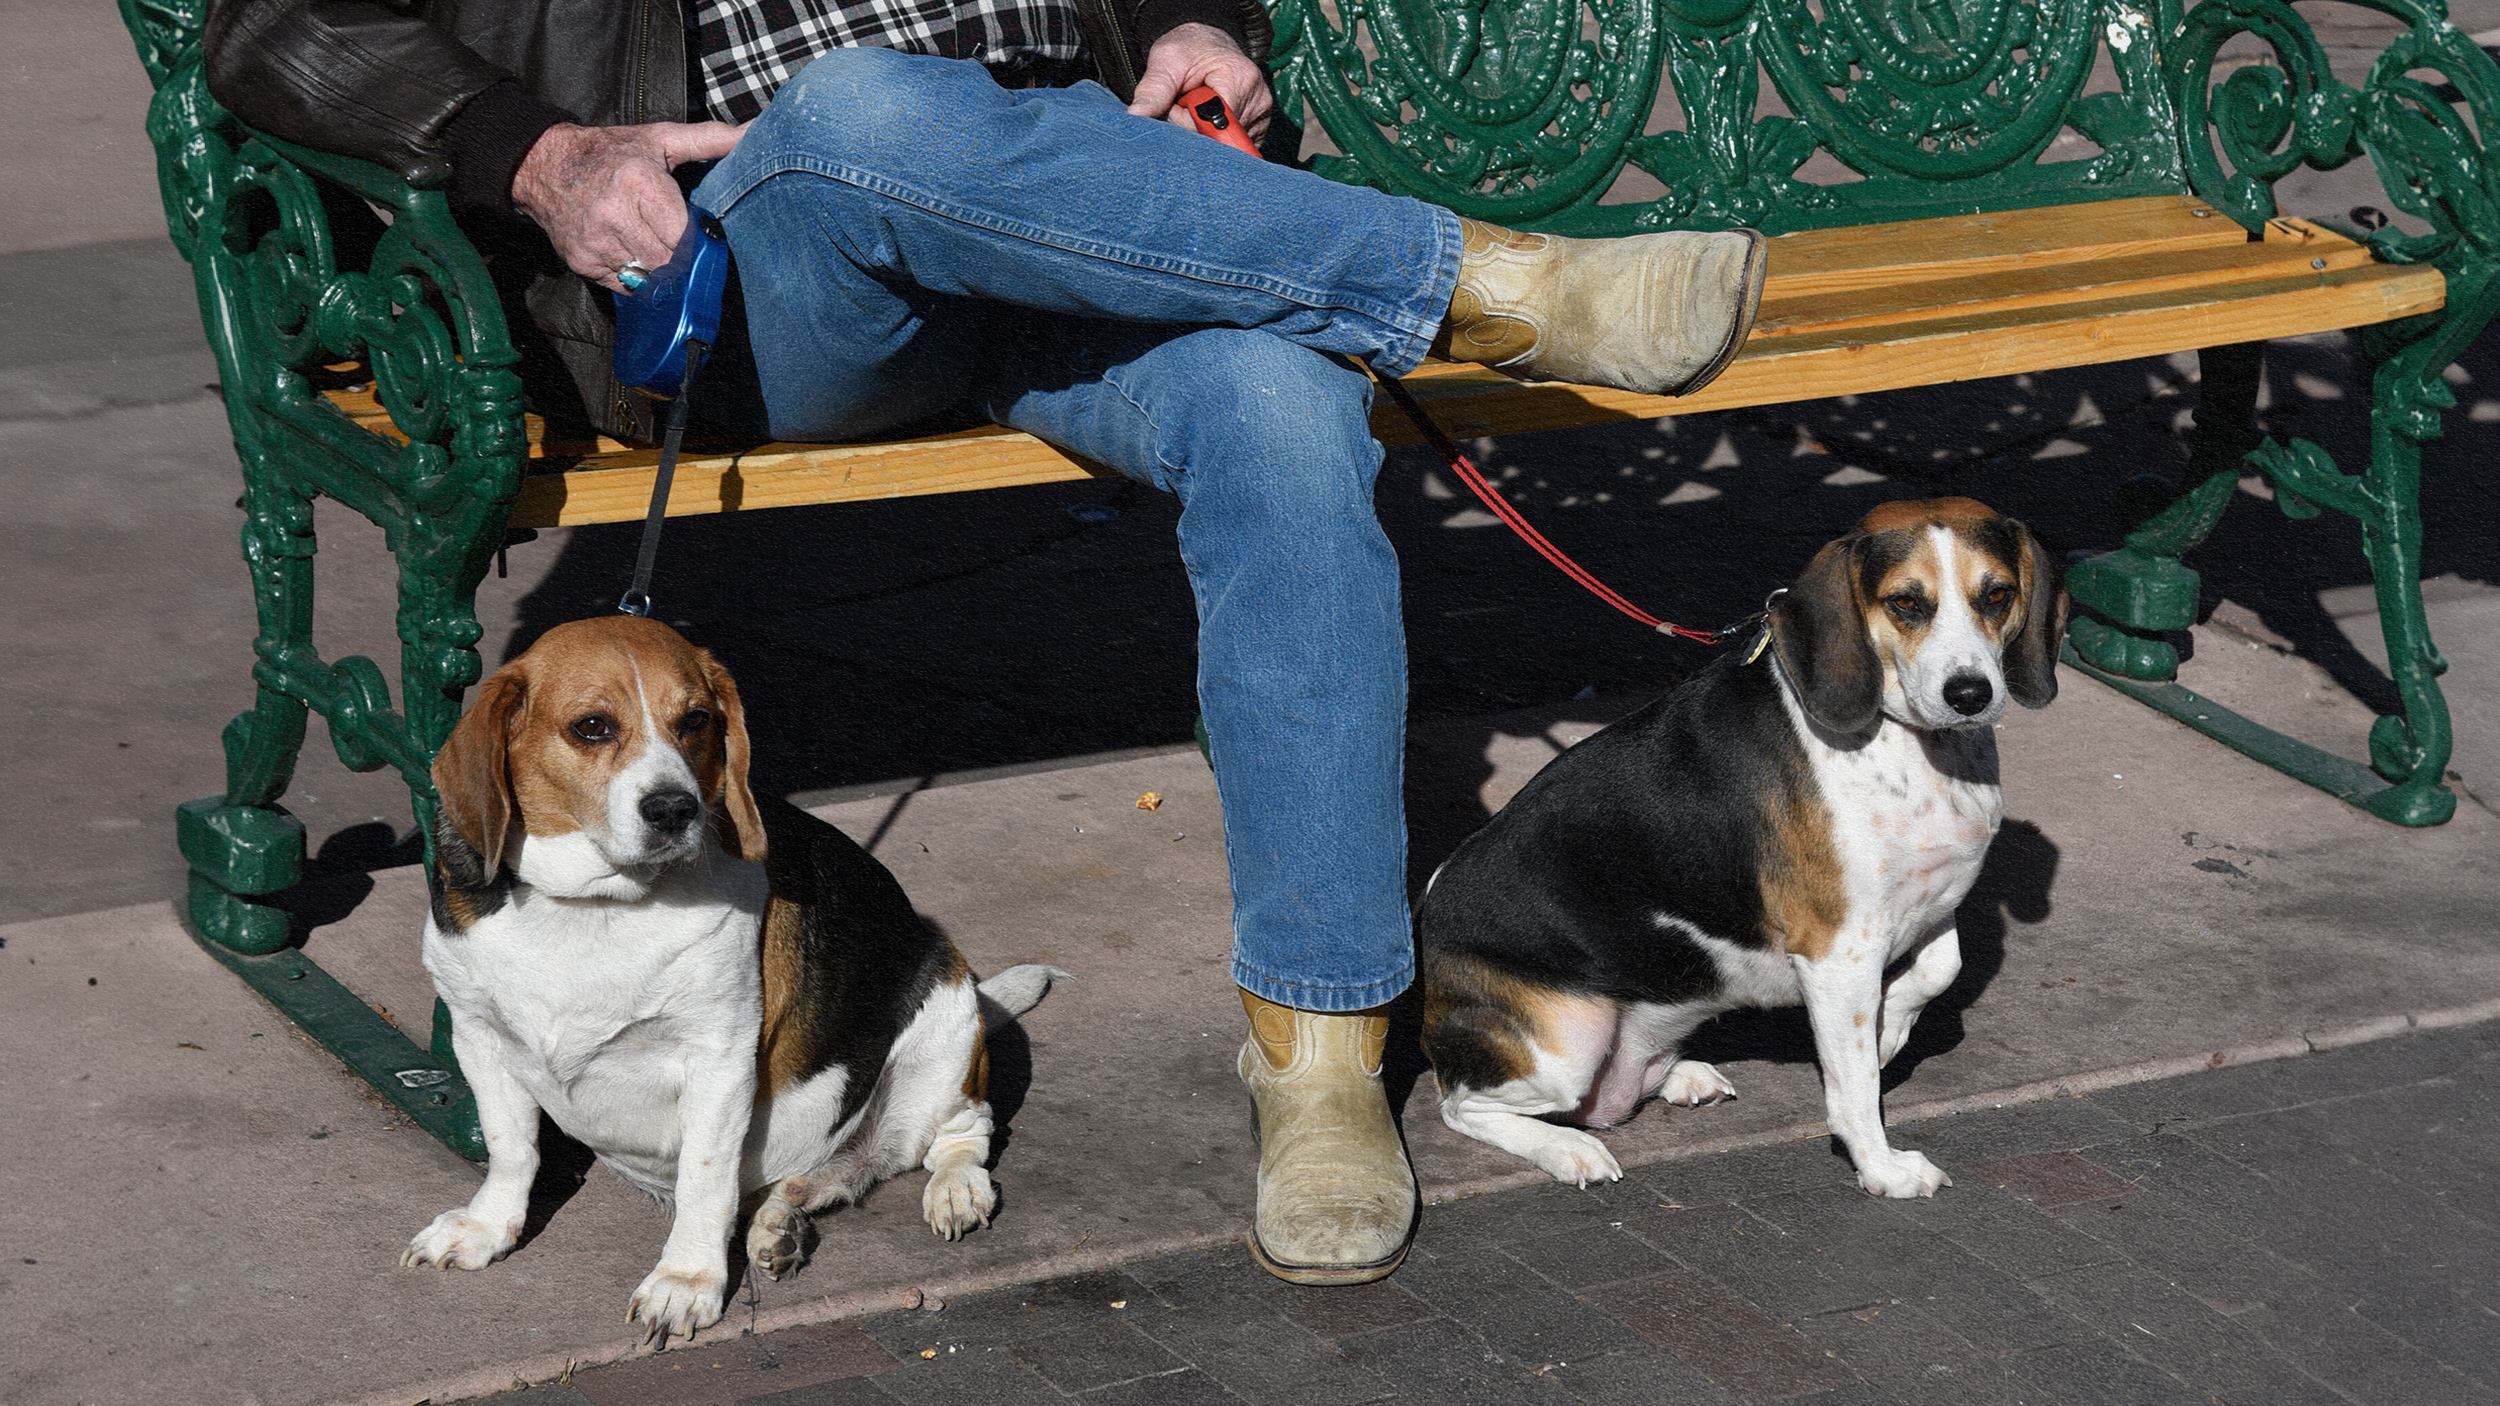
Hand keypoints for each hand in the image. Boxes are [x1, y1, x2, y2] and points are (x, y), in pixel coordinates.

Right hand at [512, 120, 746, 292]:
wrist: (545, 165)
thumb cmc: (612, 152)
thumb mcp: (660, 138)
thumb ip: (710, 139)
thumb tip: (754, 132)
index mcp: (640, 183)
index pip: (684, 235)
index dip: (697, 241)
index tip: (702, 237)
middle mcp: (616, 214)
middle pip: (669, 262)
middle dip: (682, 260)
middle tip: (684, 250)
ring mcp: (597, 242)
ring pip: (649, 278)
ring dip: (661, 272)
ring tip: (657, 250)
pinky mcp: (583, 262)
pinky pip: (625, 286)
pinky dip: (636, 279)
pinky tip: (633, 256)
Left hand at [1128, 23, 1273, 144]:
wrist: (1206, 44)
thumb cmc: (1186, 50)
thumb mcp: (1165, 62)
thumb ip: (1153, 91)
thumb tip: (1136, 117)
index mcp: (1239, 78)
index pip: (1214, 124)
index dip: (1189, 122)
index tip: (1179, 103)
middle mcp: (1258, 98)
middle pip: (1220, 138)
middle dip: (1194, 129)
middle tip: (1185, 104)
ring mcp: (1261, 116)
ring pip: (1225, 145)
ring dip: (1204, 133)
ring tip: (1197, 109)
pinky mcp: (1258, 128)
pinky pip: (1233, 147)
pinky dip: (1215, 137)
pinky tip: (1209, 118)